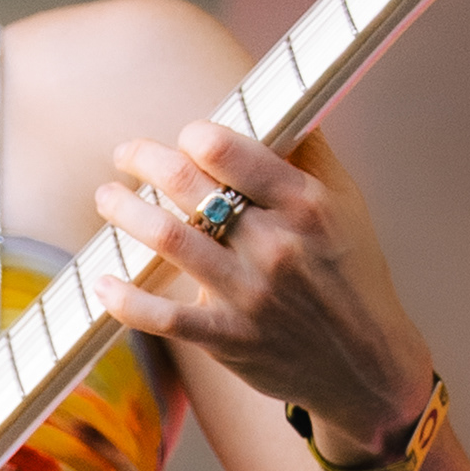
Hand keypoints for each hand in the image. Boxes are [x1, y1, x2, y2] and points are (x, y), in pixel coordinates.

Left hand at [94, 121, 437, 455]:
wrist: (366, 366)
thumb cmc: (351, 274)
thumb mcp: (346, 206)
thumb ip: (308, 153)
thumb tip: (274, 104)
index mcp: (305, 204)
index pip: (228, 150)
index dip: (193, 136)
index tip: (183, 138)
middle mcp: (276, 245)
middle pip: (188, 185)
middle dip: (144, 160)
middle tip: (126, 155)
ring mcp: (250, 294)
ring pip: (167, 239)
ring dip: (124, 211)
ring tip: (107, 197)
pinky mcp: (229, 338)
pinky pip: (164, 316)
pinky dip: (126, 299)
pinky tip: (103, 281)